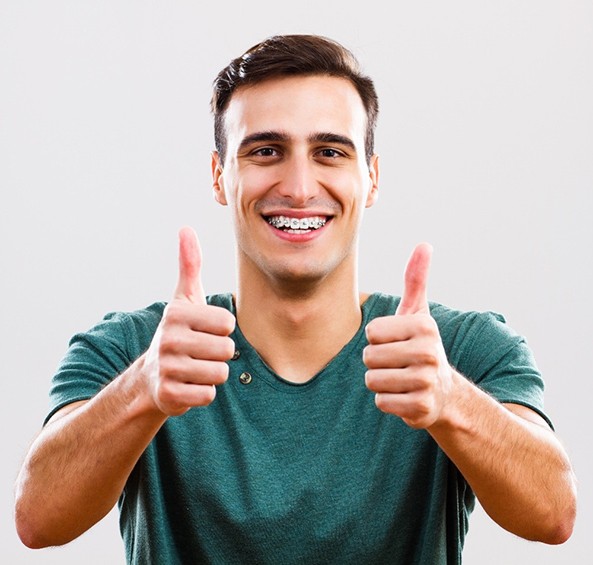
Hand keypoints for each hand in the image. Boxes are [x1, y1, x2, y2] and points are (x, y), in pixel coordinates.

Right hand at [143, 227, 235, 415]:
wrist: (150, 375)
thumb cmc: (178, 331)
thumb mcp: (184, 298)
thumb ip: (189, 265)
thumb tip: (186, 228)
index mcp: (176, 313)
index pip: (227, 324)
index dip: (221, 330)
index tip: (204, 330)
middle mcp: (168, 339)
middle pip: (227, 350)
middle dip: (219, 353)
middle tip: (200, 352)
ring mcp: (167, 368)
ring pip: (220, 373)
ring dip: (212, 373)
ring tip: (195, 367)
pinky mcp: (169, 394)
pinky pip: (209, 394)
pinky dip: (203, 392)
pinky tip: (188, 384)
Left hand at [363, 243, 452, 428]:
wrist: (445, 392)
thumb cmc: (420, 346)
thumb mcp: (418, 313)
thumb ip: (416, 280)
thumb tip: (424, 245)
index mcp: (424, 326)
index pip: (371, 332)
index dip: (378, 338)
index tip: (398, 342)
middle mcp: (429, 353)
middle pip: (369, 356)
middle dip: (377, 362)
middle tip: (399, 363)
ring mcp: (426, 382)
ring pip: (372, 380)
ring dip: (381, 382)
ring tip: (401, 379)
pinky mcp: (421, 408)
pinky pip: (381, 402)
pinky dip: (388, 401)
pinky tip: (405, 396)